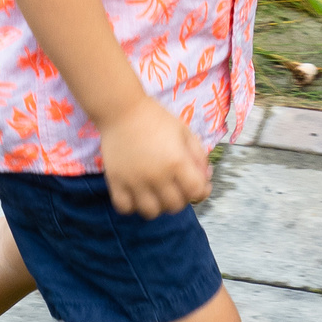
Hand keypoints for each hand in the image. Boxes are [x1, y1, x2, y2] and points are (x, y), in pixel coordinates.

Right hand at [101, 99, 212, 217]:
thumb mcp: (184, 132)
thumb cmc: (156, 118)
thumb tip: (206, 178)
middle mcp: (157, 175)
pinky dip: (132, 206)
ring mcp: (134, 180)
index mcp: (177, 161)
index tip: (197, 185)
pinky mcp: (116, 181)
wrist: (122, 109)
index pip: (196, 192)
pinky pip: (124, 208)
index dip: (201, 191)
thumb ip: (199, 156)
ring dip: (157, 206)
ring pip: (150, 212)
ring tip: (156, 194)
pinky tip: (136, 195)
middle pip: (175, 205)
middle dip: (180, 199)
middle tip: (176, 187)